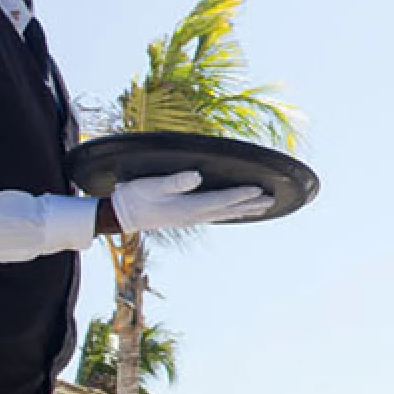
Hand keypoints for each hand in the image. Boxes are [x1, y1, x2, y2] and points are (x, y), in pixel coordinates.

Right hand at [110, 170, 271, 234]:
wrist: (122, 213)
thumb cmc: (135, 196)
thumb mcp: (152, 185)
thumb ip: (174, 182)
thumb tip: (196, 176)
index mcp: (188, 207)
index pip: (221, 201)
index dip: (241, 194)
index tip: (259, 189)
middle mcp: (194, 215)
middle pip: (229, 209)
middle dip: (251, 204)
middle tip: (271, 199)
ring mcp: (191, 217)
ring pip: (225, 213)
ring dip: (245, 209)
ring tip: (263, 205)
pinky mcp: (187, 216)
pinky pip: (216, 214)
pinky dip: (231, 211)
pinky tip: (237, 209)